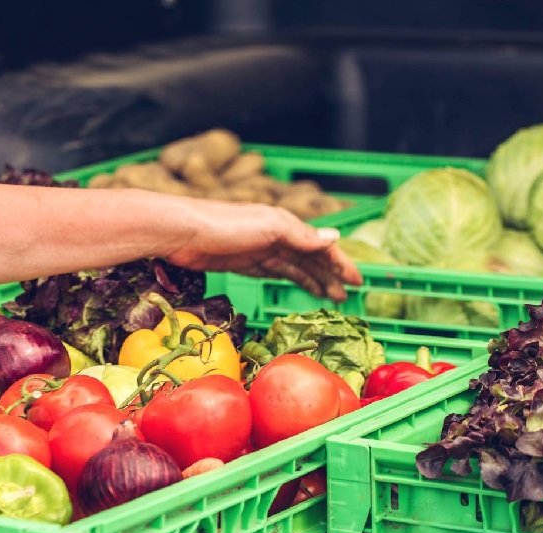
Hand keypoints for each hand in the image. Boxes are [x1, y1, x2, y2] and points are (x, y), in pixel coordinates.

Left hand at [162, 198, 360, 301]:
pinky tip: (300, 287)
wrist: (183, 232)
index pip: (321, 245)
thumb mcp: (269, 227)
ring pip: (294, 267)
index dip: (340, 263)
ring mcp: (260, 249)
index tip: (358, 282)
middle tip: (346, 296)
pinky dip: (291, 279)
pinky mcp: (243, 263)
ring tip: (330, 298)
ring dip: (314, 280)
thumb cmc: (225, 224)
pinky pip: (275, 272)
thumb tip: (334, 238)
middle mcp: (276, 235)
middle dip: (330, 275)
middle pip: (310, 258)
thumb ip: (301, 235)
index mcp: (286, 224)